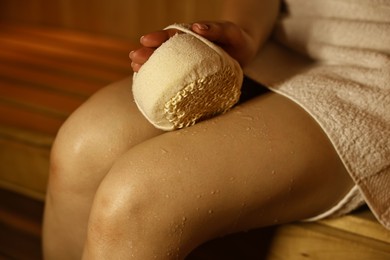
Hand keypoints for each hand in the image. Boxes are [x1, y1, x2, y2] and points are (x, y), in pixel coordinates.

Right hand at [129, 21, 257, 71]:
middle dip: (147, 53)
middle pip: (163, 49)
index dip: (158, 38)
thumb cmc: (237, 39)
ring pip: (165, 63)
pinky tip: (151, 86)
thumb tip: (198, 27)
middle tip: (134, 59)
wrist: (243, 51)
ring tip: (136, 70)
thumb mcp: (230, 31)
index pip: (171, 35)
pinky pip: (175, 76)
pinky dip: (163, 80)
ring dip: (150, 66)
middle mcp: (186, 48)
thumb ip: (216, 29)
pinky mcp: (191, 74)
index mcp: (191, 35)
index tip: (144, 41)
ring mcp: (187, 62)